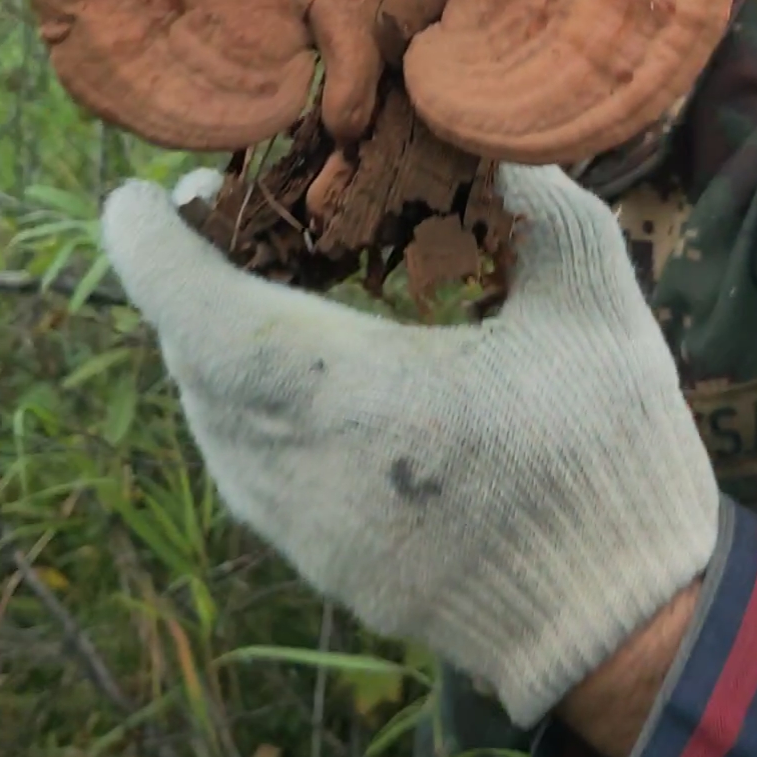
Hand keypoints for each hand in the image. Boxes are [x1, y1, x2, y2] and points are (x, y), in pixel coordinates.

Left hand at [102, 163, 717, 726]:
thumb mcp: (597, 304)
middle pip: (192, 356)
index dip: (149, 248)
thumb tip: (484, 134)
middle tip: (217, 211)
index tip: (137, 197)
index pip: (196, 312)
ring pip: (210, 415)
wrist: (619, 623)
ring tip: (251, 278)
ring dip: (212, 341)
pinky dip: (242, 400)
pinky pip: (243, 462)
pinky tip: (295, 371)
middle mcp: (296, 466)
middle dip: (187, 277)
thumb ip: (537, 202)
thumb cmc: (609, 457)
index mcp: (350, 392)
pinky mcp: (318, 557)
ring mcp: (299, 524)